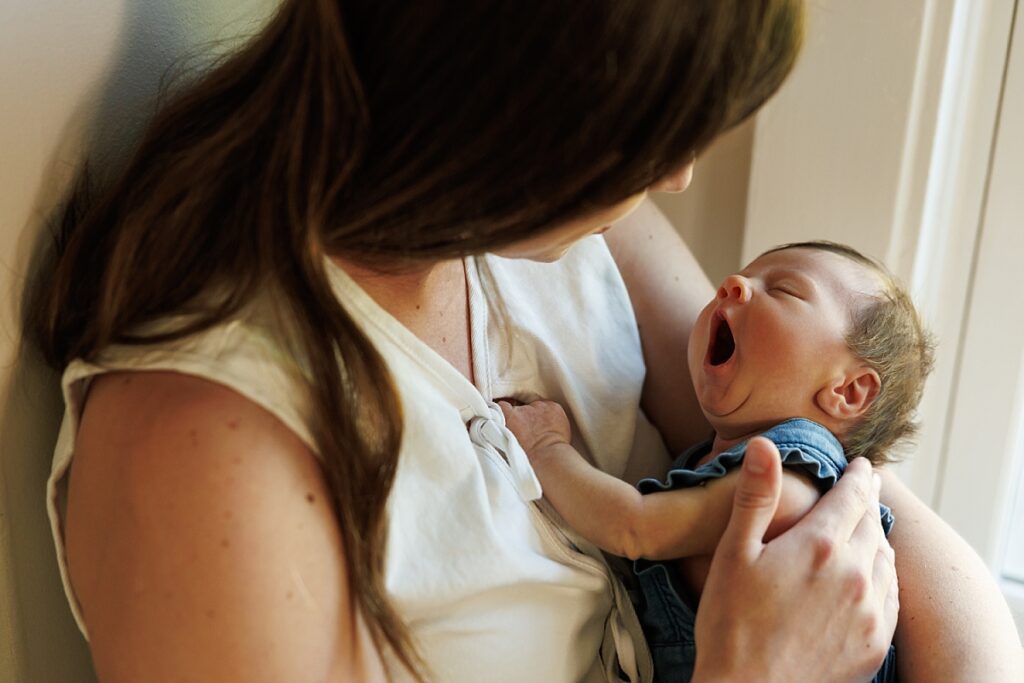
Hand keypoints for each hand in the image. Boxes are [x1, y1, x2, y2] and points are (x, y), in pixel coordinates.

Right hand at [497, 399, 571, 454]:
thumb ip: (505, 432)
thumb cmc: (528, 457)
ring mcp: (539, 406)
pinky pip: (551, 408)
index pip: (503, 406)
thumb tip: (507, 430)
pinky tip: (553, 427)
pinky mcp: (553, 407)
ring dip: (539, 416)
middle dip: (525, 417)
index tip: (511, 419)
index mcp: (508, 416)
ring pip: (538, 407)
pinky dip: (552, 415)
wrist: (548, 457)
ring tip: (543, 431)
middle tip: (530, 431)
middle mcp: (523, 408)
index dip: (507, 412)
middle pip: (522, 408)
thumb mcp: (508, 444)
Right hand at [692, 437, 897, 682]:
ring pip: (886, 559)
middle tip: (862, 491)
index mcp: (819, 545)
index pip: (852, 497)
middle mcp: (854, 574)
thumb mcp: (733, 553)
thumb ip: (755, 496)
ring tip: (866, 531)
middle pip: (872, 524)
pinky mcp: (875, 642)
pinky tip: (870, 577)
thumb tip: (763, 444)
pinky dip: (884, 576)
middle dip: (867, 503)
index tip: (863, 464)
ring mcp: (870, 611)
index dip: (859, 476)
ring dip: (877, 539)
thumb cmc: (730, 624)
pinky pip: (891, 597)